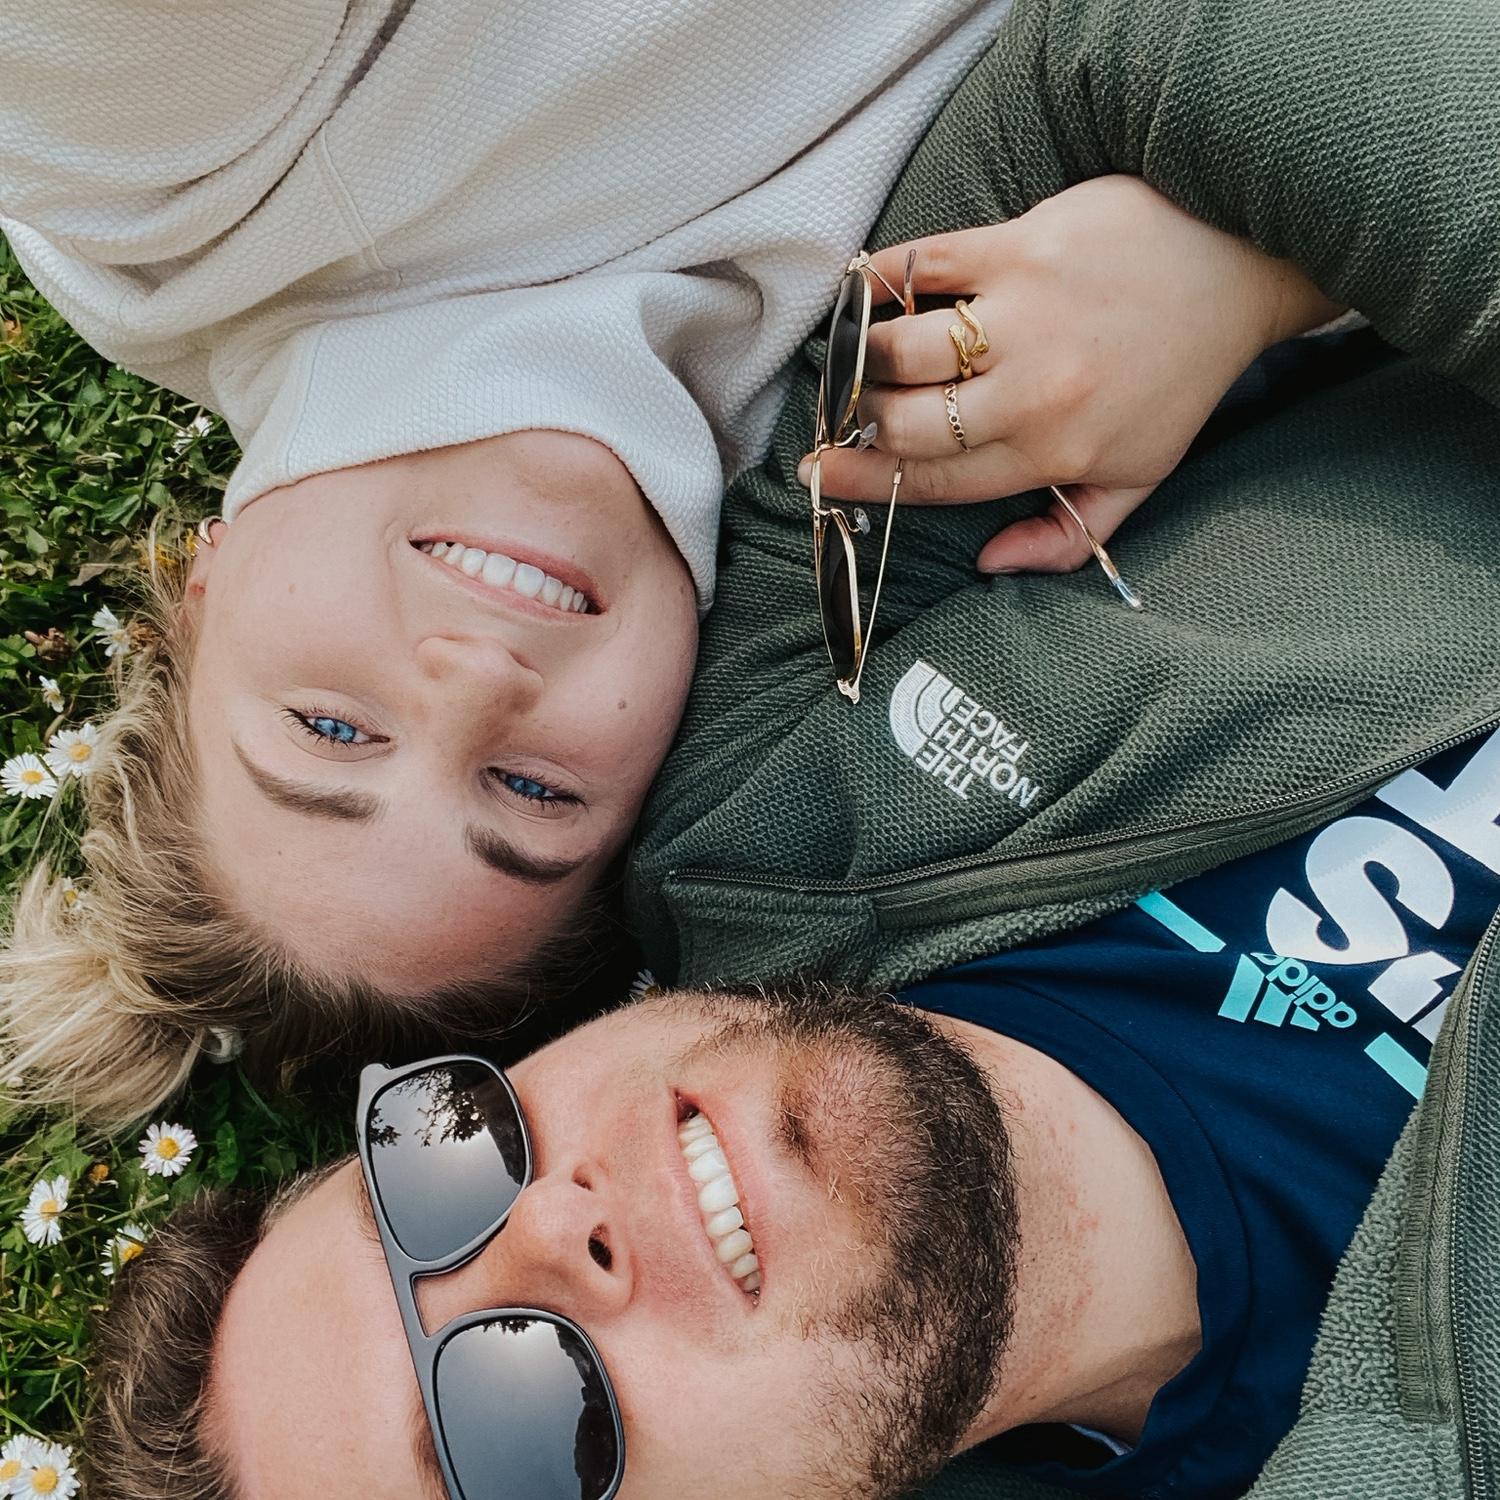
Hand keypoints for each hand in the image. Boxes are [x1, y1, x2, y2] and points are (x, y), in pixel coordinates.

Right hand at [804, 176, 1343, 574]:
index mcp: (1052, 452)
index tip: (818, 473)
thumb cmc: (1181, 376)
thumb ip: (1068, 534)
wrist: (1239, 260)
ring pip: (899, 348)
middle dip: (858, 423)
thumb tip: (994, 565)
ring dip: (862, 356)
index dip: (862, 481)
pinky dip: (879, 278)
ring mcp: (1024, 316)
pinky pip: (923, 263)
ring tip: (857, 357)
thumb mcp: (1139, 475)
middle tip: (843, 413)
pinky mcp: (1020, 246)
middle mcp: (1032, 391)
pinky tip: (864, 291)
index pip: (931, 479)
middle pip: (903, 422)